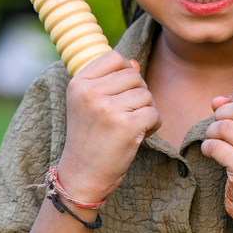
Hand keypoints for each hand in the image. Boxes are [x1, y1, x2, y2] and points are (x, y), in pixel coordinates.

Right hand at [57, 52, 161, 203]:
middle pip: (134, 76)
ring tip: (131, 126)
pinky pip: (154, 113)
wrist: (82, 174)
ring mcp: (108, 109)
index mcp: (78, 83)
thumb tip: (134, 62)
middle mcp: (91, 92)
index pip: (114, 58)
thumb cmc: (89, 138)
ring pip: (146, 95)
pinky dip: (153, 125)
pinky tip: (140, 135)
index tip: (121, 94)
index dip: (126, 73)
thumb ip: (111, 81)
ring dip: (146, 111)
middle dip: (138, 94)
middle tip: (128, 114)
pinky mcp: (126, 126)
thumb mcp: (90, 104)